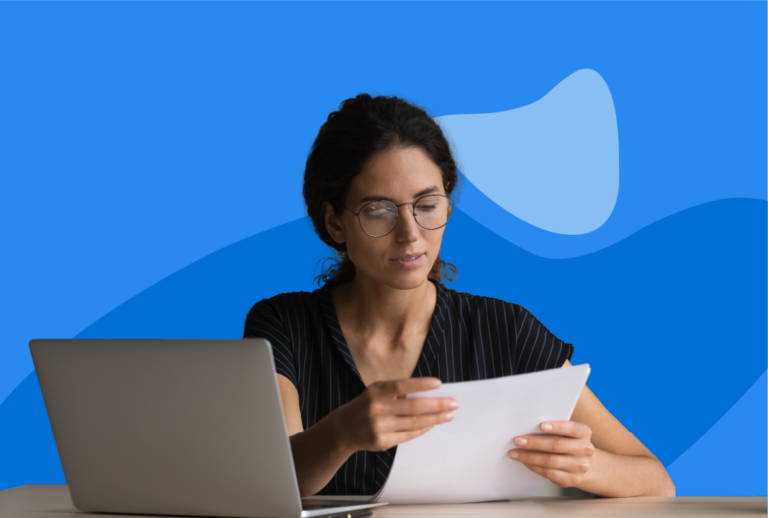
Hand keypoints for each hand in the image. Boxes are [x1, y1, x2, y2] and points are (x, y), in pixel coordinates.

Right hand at [333, 377, 457, 452]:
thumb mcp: (377, 392)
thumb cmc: (367, 405)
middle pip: (413, 407)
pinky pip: (408, 435)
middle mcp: (376, 408)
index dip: (420, 384)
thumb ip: (398, 392)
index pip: (401, 385)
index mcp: (376, 391)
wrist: (344, 428)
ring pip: (414, 423)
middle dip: (436, 405)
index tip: (439, 383)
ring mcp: (379, 426)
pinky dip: (422, 429)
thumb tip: (429, 394)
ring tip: (448, 415)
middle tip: (454, 404)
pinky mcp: (382, 441)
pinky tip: (432, 424)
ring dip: (435, 419)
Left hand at [508, 421, 594, 487]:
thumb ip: (553, 428)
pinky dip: (534, 467)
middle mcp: (585, 449)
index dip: (557, 427)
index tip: (540, 426)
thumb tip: (527, 425)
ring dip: (530, 457)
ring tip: (515, 453)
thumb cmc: (568, 442)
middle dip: (534, 443)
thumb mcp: (567, 432)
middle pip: (557, 445)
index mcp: (584, 433)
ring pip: (551, 461)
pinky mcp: (572, 479)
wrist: (582, 462)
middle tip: (518, 440)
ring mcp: (580, 466)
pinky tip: (525, 462)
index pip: (572, 428)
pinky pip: (550, 473)